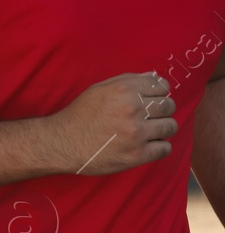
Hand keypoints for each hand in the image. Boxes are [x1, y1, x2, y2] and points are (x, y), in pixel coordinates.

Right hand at [57, 72, 176, 175]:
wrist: (62, 143)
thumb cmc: (80, 115)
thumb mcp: (98, 90)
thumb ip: (127, 81)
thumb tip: (154, 77)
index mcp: (123, 90)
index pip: (162, 86)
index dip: (159, 92)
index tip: (152, 100)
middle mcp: (132, 109)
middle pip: (169, 106)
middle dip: (162, 111)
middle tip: (149, 117)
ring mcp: (136, 133)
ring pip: (170, 126)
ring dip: (162, 129)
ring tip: (148, 132)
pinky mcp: (137, 154)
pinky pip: (165, 148)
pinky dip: (158, 147)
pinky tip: (146, 145)